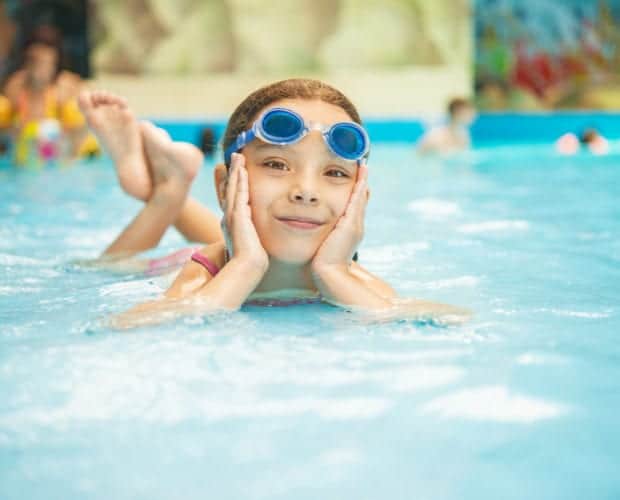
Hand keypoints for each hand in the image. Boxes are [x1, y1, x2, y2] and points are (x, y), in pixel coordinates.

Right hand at [221, 153, 268, 271]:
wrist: (249, 266)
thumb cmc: (253, 260)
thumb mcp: (253, 244)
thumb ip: (254, 236)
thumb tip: (258, 235)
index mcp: (232, 224)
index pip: (233, 198)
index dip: (234, 184)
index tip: (237, 171)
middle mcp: (229, 217)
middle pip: (229, 189)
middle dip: (232, 172)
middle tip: (235, 156)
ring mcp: (231, 216)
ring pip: (232, 188)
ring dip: (235, 171)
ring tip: (237, 156)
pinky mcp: (237, 216)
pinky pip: (238, 193)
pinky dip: (239, 180)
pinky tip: (242, 169)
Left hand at [312, 164, 368, 272]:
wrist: (330, 272)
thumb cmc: (323, 261)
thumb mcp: (326, 243)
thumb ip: (327, 234)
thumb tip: (317, 226)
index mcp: (350, 229)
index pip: (355, 205)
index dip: (357, 191)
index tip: (357, 178)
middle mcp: (356, 225)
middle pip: (361, 199)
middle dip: (362, 183)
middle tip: (363, 166)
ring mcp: (355, 224)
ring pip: (361, 198)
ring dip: (362, 181)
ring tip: (363, 167)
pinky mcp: (351, 224)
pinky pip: (357, 201)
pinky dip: (359, 188)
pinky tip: (360, 177)